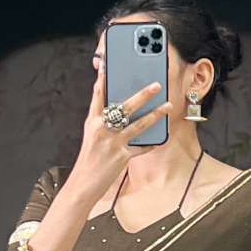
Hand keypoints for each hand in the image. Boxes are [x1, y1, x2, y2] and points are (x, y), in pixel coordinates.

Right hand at [68, 63, 173, 202]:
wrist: (83, 185)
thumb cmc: (89, 159)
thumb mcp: (91, 136)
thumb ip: (102, 120)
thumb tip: (118, 109)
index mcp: (92, 121)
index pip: (98, 95)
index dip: (104, 78)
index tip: (109, 65)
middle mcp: (102, 129)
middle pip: (125, 106)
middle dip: (143, 95)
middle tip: (156, 85)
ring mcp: (113, 143)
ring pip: (138, 125)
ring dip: (155, 115)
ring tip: (167, 107)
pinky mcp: (121, 157)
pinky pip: (141, 147)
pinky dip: (151, 143)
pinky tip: (162, 137)